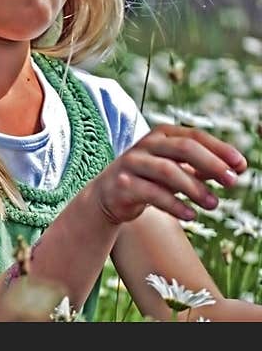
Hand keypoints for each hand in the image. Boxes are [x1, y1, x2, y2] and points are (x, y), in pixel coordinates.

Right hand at [91, 124, 246, 224]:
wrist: (109, 195)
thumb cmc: (149, 179)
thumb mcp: (177, 169)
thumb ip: (202, 166)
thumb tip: (236, 167)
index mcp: (161, 135)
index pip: (194, 136)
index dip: (220, 149)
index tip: (241, 165)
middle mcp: (145, 145)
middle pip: (182, 148)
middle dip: (211, 164)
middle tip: (233, 182)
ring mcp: (131, 163)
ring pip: (167, 170)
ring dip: (194, 188)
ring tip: (214, 204)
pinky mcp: (122, 184)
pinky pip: (152, 193)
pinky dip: (174, 205)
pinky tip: (190, 215)